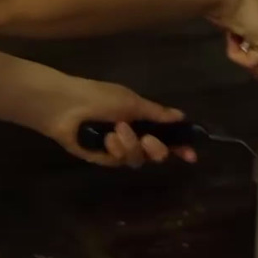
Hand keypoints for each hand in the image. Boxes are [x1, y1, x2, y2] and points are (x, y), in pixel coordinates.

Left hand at [28, 75, 196, 167]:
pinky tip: (105, 138)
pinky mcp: (103, 158)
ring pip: (138, 159)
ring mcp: (118, 148)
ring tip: (116, 131)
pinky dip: (114, 149)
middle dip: (156, 149)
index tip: (191, 155)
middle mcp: (134, 135)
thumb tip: (182, 116)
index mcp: (142, 119)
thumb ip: (157, 113)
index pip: (167, 136)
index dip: (180, 146)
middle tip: (148, 140)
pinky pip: (118, 161)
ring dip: (130, 145)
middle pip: (156, 154)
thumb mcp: (132, 102)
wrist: (67, 106)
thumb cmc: (99, 97)